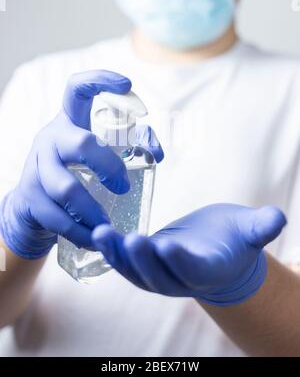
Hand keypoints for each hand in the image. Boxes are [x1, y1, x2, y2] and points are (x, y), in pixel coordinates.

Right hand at [0, 70, 162, 259]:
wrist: (33, 204)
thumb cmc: (76, 173)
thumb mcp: (96, 155)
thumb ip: (131, 149)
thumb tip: (157, 154)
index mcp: (69, 122)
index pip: (76, 89)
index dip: (99, 81)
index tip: (127, 84)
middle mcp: (50, 139)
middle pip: (81, 144)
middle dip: (108, 166)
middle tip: (124, 185)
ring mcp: (37, 168)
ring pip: (66, 188)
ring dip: (93, 209)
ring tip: (109, 223)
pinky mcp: (30, 198)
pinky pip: (56, 218)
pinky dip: (79, 232)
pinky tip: (95, 239)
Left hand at [93, 204, 285, 305]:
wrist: (218, 250)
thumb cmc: (236, 238)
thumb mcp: (250, 230)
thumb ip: (261, 226)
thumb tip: (278, 217)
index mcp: (208, 270)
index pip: (194, 270)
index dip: (181, 261)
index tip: (167, 246)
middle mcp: (181, 279)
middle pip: (159, 275)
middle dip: (143, 259)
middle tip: (129, 238)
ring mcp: (160, 275)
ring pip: (136, 272)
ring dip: (117, 255)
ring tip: (101, 234)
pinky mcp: (145, 265)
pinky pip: (125, 263)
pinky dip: (110, 252)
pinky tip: (98, 235)